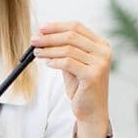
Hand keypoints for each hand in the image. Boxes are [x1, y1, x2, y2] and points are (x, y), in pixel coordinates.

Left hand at [32, 21, 111, 137]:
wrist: (91, 111)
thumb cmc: (81, 87)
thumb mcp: (73, 64)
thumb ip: (63, 50)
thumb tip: (43, 36)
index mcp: (101, 45)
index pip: (77, 27)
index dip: (57, 26)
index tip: (41, 28)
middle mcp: (103, 52)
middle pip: (71, 36)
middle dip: (49, 37)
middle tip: (34, 40)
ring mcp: (100, 63)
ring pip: (68, 49)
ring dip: (49, 50)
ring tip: (36, 53)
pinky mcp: (93, 75)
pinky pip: (68, 63)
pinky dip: (55, 61)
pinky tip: (47, 63)